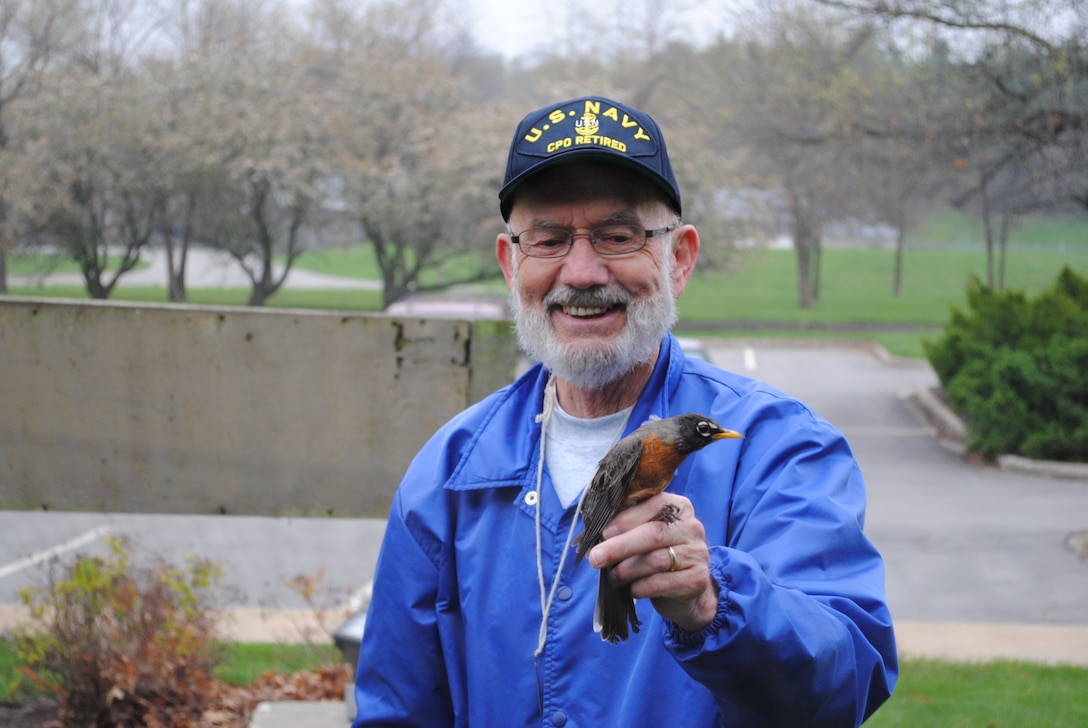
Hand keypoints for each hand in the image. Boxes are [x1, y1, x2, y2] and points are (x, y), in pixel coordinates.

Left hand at [586, 493, 718, 632]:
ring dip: (627, 570)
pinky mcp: (697, 579)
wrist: (686, 591)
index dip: (625, 519)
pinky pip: (662, 583)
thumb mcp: (644, 533)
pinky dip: (641, 587)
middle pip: (653, 534)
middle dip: (620, 547)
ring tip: (613, 576)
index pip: (652, 505)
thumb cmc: (656, 554)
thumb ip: (626, 525)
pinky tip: (631, 589)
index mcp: (678, 507)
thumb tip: (595, 530)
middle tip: (596, 558)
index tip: (603, 533)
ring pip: (656, 560)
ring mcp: (697, 553)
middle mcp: (692, 527)